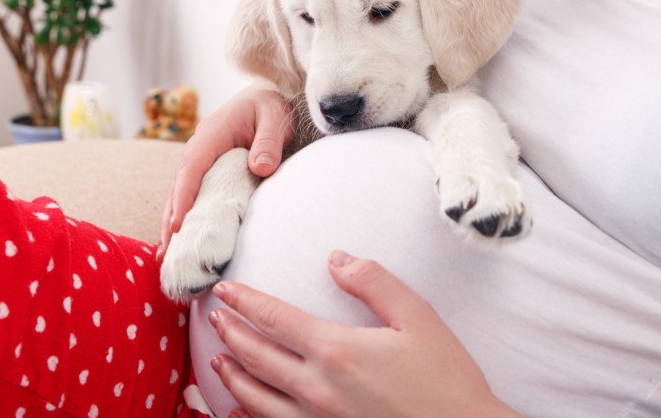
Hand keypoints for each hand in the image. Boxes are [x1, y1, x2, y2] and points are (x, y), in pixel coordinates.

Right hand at [157, 83, 292, 259]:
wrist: (270, 95)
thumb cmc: (272, 107)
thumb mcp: (275, 119)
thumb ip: (268, 142)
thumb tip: (259, 168)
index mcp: (212, 134)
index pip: (192, 168)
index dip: (183, 197)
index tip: (178, 225)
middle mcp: (200, 146)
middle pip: (179, 185)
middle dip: (170, 217)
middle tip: (166, 251)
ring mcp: (201, 157)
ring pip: (180, 191)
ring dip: (172, 220)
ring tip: (166, 253)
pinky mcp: (208, 167)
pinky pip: (192, 191)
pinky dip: (184, 213)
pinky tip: (181, 236)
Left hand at [207, 251, 514, 417]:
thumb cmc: (445, 380)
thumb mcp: (417, 318)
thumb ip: (374, 282)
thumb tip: (335, 258)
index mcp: (335, 350)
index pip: (273, 318)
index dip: (244, 301)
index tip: (223, 289)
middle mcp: (316, 388)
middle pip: (256, 357)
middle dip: (231, 332)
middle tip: (215, 317)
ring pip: (256, 398)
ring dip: (231, 376)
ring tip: (218, 360)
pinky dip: (248, 415)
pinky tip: (240, 409)